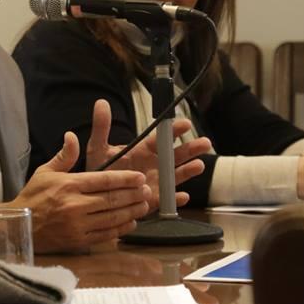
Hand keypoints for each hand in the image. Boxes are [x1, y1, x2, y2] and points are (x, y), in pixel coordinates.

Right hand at [8, 131, 149, 252]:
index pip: (103, 180)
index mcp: (68, 185)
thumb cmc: (33, 196)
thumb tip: (72, 136)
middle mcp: (75, 204)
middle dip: (133, 194)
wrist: (19, 226)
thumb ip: (64, 156)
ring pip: (112, 217)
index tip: (139, 177)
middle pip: (112, 198)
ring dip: (131, 211)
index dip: (124, 178)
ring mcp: (78, 224)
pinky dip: (121, 229)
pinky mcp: (79, 241)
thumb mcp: (45, 171)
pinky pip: (106, 234)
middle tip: (147, 190)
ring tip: (144, 205)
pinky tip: (131, 223)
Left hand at [85, 99, 210, 210]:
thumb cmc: (101, 169)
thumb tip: (101, 103)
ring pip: (177, 175)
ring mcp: (157, 183)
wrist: (98, 194)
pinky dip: (175, 199)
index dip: (173, 131)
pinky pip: (169, 200)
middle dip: (190, 149)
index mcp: (143, 150)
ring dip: (189, 171)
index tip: (185, 124)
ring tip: (199, 165)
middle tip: (205, 143)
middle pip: (175, 155)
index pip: (160, 138)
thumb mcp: (98, 147)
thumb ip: (101, 127)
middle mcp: (154, 164)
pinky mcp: (156, 200)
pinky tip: (183, 196)